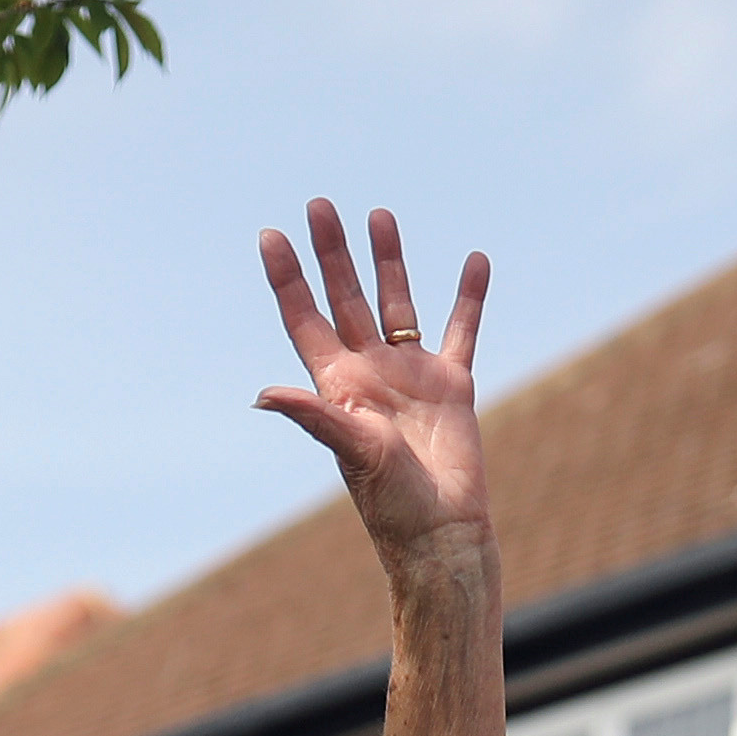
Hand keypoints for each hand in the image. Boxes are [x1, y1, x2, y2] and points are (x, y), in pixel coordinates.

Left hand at [255, 200, 489, 563]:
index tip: (270, 234)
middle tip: (320, 204)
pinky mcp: (451, 385)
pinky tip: (474, 261)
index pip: (304, 318)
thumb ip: (313, 415)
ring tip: (380, 215)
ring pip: (397, 303)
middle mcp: (368, 372)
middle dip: (333, 252)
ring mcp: (409, 375)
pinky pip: (460, 330)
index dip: (287, 278)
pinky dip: (468, 297)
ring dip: (388, 260)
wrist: (442, 531)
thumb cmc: (392, 501)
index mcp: (337, 384)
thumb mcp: (350, 451)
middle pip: (345, 298)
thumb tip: (262, 394)